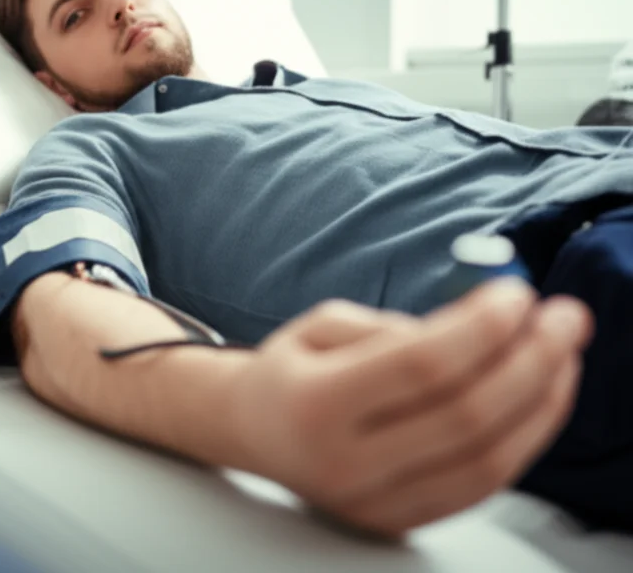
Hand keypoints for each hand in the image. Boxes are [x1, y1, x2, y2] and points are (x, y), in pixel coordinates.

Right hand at [231, 278, 592, 536]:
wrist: (253, 433)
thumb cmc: (291, 372)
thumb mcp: (323, 325)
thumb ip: (397, 327)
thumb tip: (482, 329)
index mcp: (314, 403)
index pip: (420, 365)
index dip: (482, 327)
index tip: (516, 294)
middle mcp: (343, 462)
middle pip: (465, 416)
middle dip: (530, 359)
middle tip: (563, 318)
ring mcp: (374, 502)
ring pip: (487, 461)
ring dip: (540, 402)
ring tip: (563, 356)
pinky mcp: (399, 520)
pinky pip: (481, 486)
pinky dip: (523, 440)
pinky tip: (538, 399)